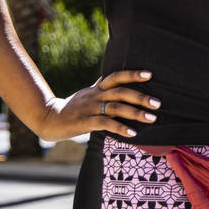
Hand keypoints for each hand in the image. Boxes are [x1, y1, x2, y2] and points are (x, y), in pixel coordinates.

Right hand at [34, 70, 160, 140]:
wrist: (50, 119)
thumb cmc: (74, 106)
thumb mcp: (89, 93)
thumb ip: (103, 86)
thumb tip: (117, 77)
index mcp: (98, 88)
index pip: (117, 76)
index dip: (132, 74)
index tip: (149, 74)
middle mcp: (95, 96)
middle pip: (121, 92)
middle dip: (141, 97)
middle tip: (158, 103)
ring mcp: (90, 109)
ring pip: (116, 108)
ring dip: (136, 113)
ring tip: (151, 118)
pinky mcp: (85, 122)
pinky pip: (105, 124)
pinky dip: (120, 128)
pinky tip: (133, 133)